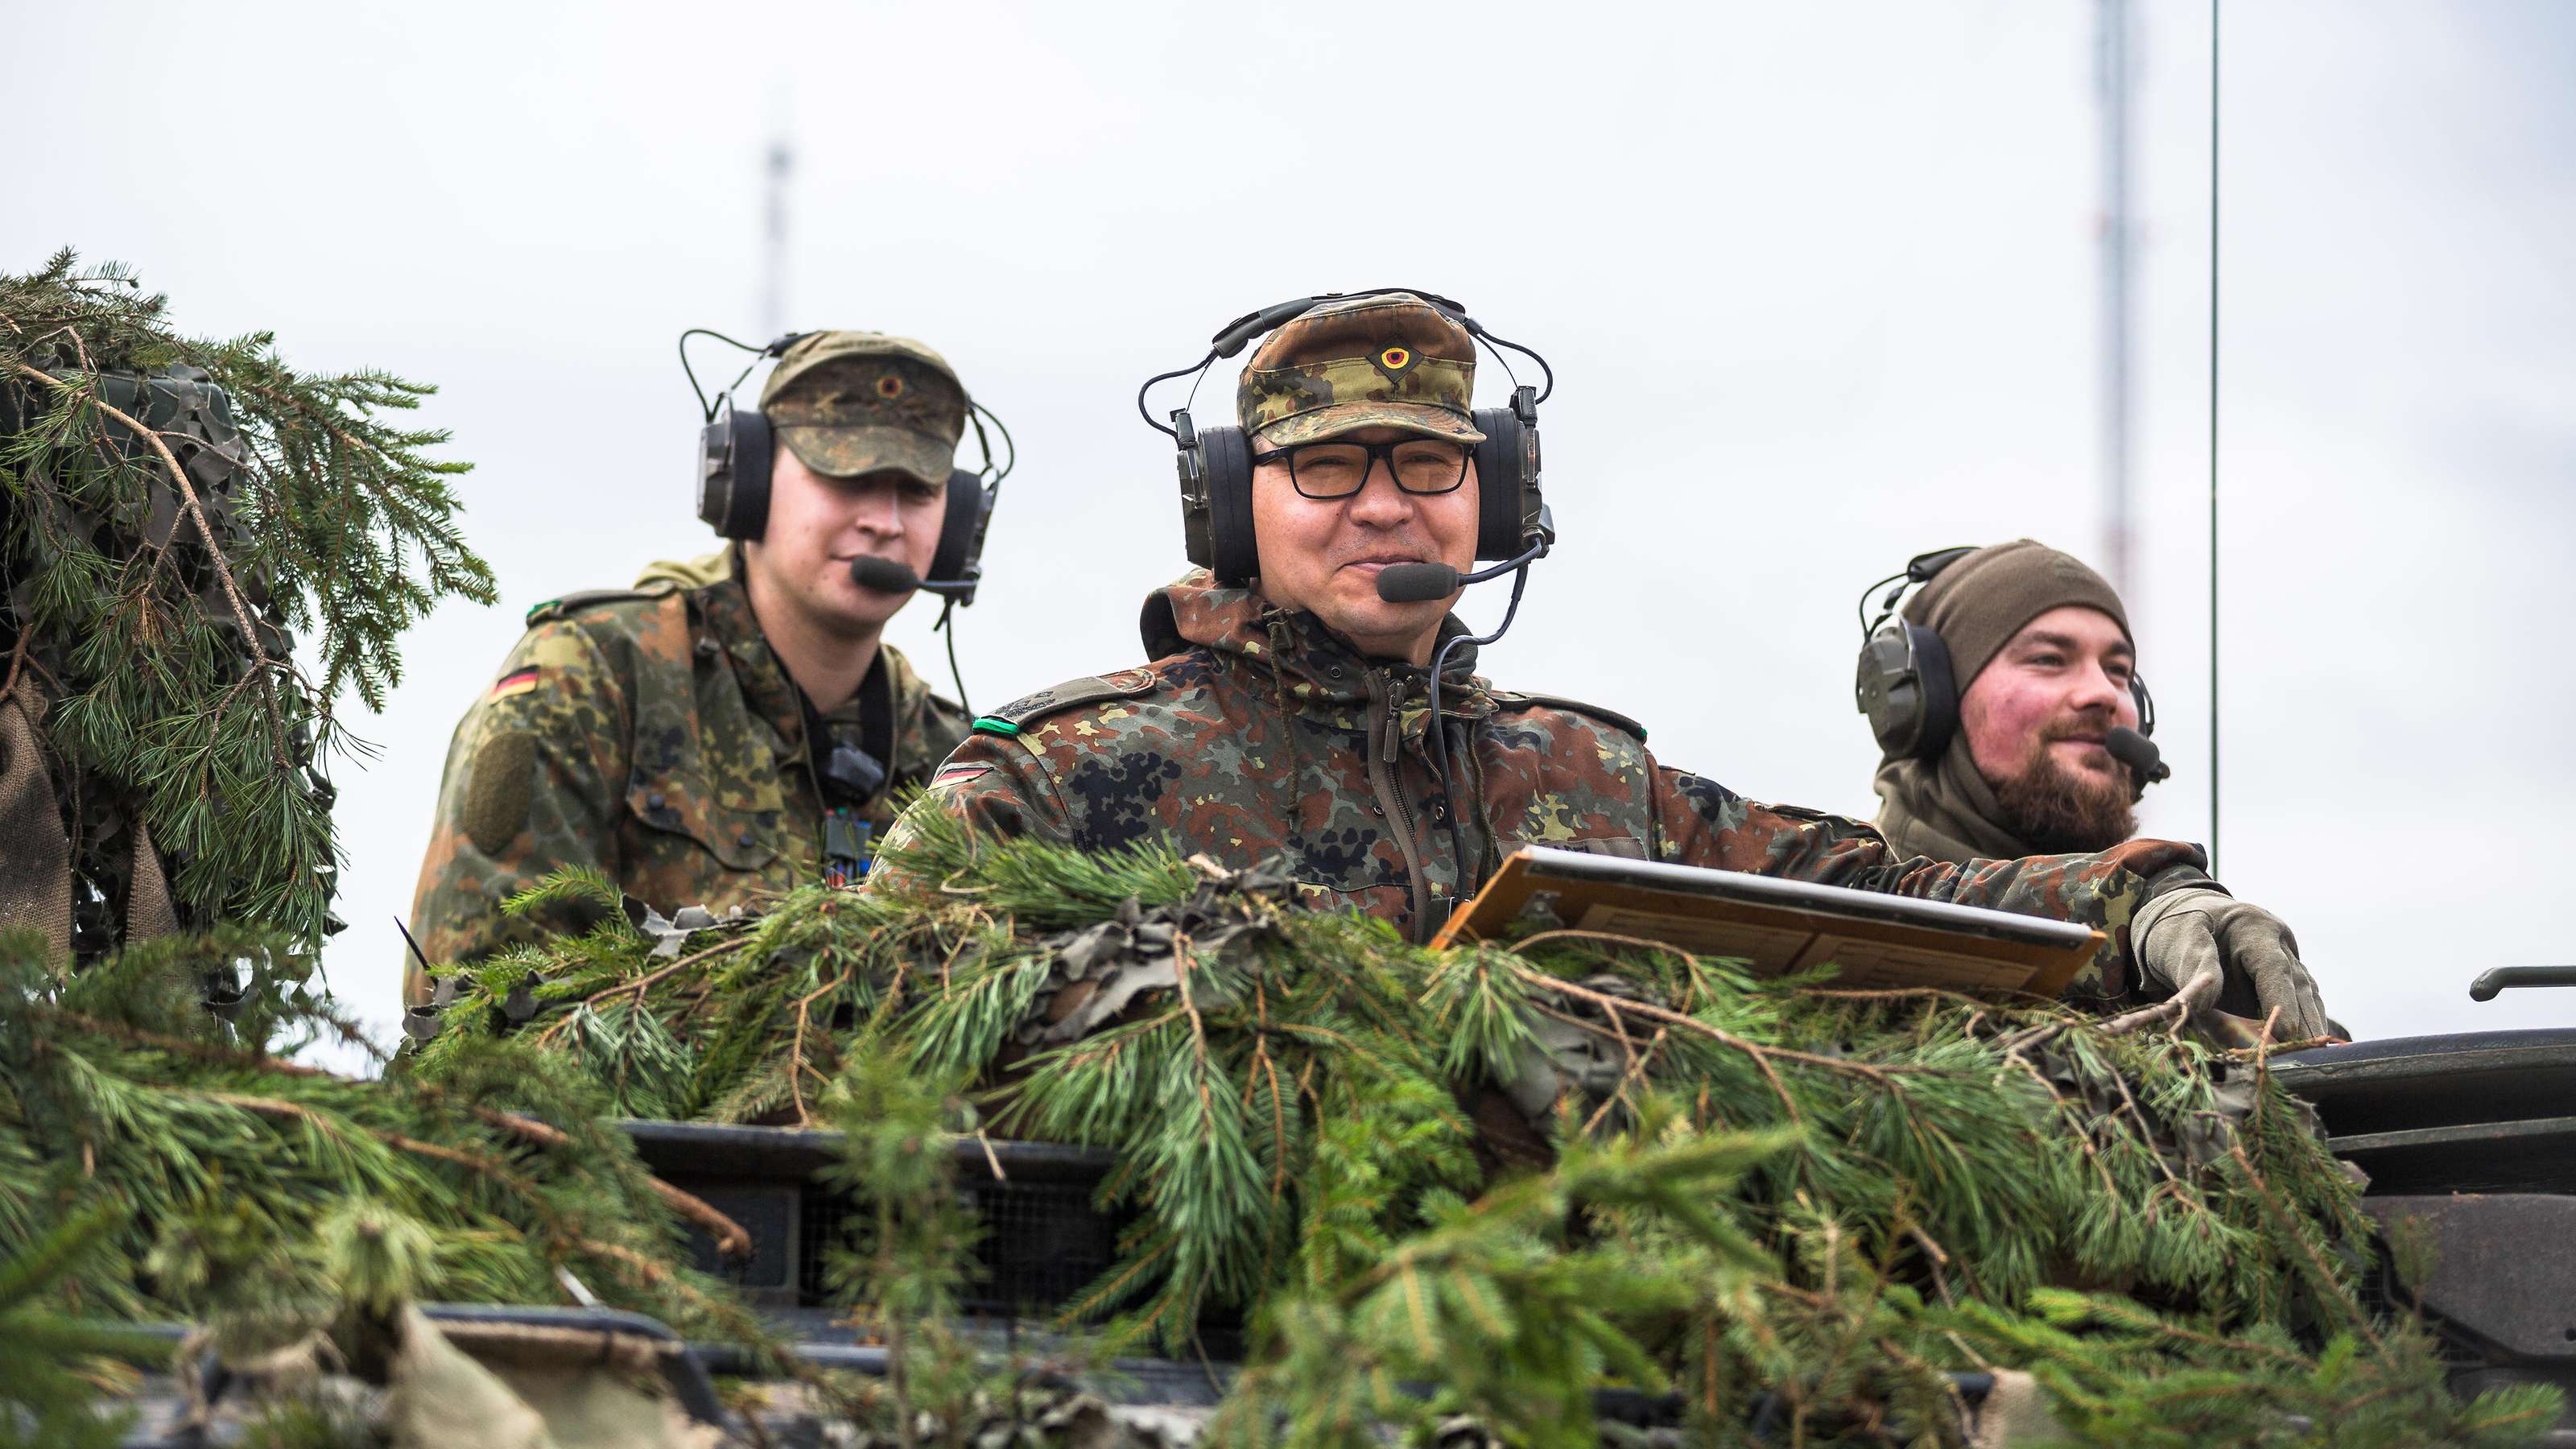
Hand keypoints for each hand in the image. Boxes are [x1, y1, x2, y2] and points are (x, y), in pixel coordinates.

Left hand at [2119, 887, 2330, 1040]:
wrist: (2184, 923)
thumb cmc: (2180, 929)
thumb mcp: (2180, 939)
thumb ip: (2195, 967)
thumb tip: (2202, 1005)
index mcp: (2254, 928)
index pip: (2273, 967)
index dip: (2280, 1000)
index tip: (2285, 1033)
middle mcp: (2279, 945)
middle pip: (2298, 985)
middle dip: (2303, 1021)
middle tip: (2305, 1054)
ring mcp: (2286, 962)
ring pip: (2306, 997)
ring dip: (2310, 1027)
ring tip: (2313, 1057)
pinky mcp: (2283, 982)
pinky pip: (2298, 1005)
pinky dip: (2301, 1026)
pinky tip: (2305, 1048)